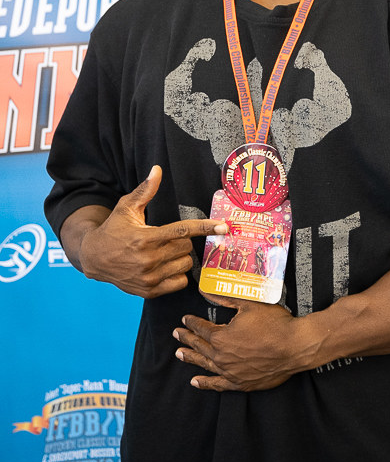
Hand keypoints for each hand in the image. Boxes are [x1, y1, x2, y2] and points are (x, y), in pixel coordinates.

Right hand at [73, 166, 227, 297]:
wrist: (94, 258)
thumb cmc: (113, 229)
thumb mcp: (126, 208)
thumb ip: (145, 190)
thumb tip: (157, 169)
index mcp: (146, 237)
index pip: (183, 231)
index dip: (205, 227)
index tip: (223, 227)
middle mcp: (148, 259)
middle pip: (187, 248)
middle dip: (183, 241)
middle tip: (167, 239)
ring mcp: (149, 278)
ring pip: (185, 265)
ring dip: (180, 258)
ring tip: (163, 253)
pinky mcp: (149, 291)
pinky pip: (180, 283)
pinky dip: (177, 274)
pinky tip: (164, 267)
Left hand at [173, 293, 312, 390]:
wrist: (295, 346)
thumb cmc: (274, 324)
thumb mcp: (249, 305)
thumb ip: (226, 298)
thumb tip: (207, 291)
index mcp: (221, 337)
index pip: (201, 328)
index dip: (192, 322)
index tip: (185, 319)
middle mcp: (221, 356)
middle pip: (199, 346)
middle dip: (186, 339)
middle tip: (176, 334)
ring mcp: (230, 372)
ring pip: (205, 365)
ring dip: (191, 358)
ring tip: (179, 354)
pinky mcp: (241, 383)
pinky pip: (218, 385)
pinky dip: (205, 383)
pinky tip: (196, 382)